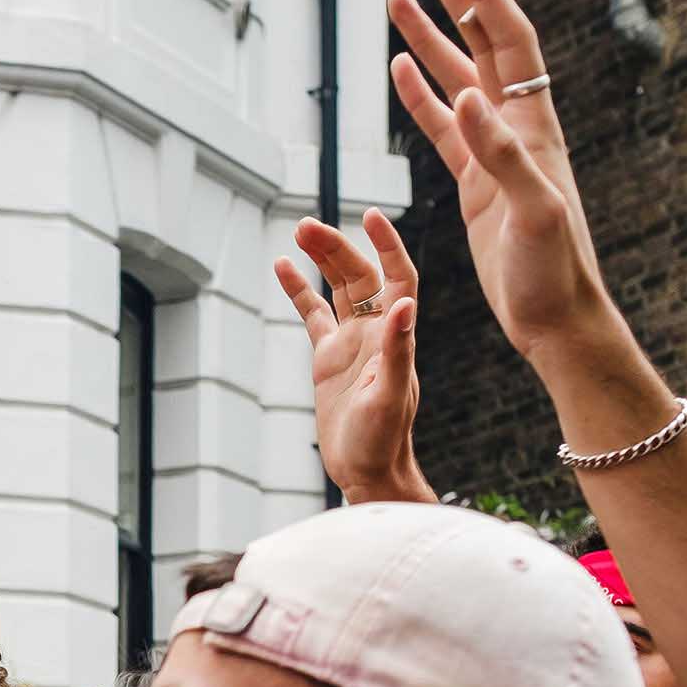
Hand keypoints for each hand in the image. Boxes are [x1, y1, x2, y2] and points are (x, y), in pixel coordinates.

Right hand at [274, 210, 433, 504]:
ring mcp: (351, 341)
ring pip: (336, 287)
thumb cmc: (383, 441)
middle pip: (359, 275)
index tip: (371, 216)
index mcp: (396, 335)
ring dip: (320, 258)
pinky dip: (299, 290)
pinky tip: (283, 267)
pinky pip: (313, 315)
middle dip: (335, 247)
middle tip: (306, 225)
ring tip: (298, 230)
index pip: (397, 276)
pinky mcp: (329, 358)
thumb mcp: (390, 396)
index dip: (387, 245)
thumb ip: (398, 351)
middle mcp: (376, 331)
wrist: (368, 471)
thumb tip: (404, 305)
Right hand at [389, 0, 605, 368]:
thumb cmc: (553, 270)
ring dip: (429, 36)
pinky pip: (442, 126)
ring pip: (456, 77)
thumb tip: (469, 95)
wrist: (554, 316)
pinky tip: (400, 68)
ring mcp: (493, 153)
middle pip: (481, 41)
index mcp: (532, 127)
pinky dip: (421, 94)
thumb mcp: (533, 210)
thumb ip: (501, 153)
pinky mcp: (475, 184)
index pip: (508, 41)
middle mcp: (515, 128)